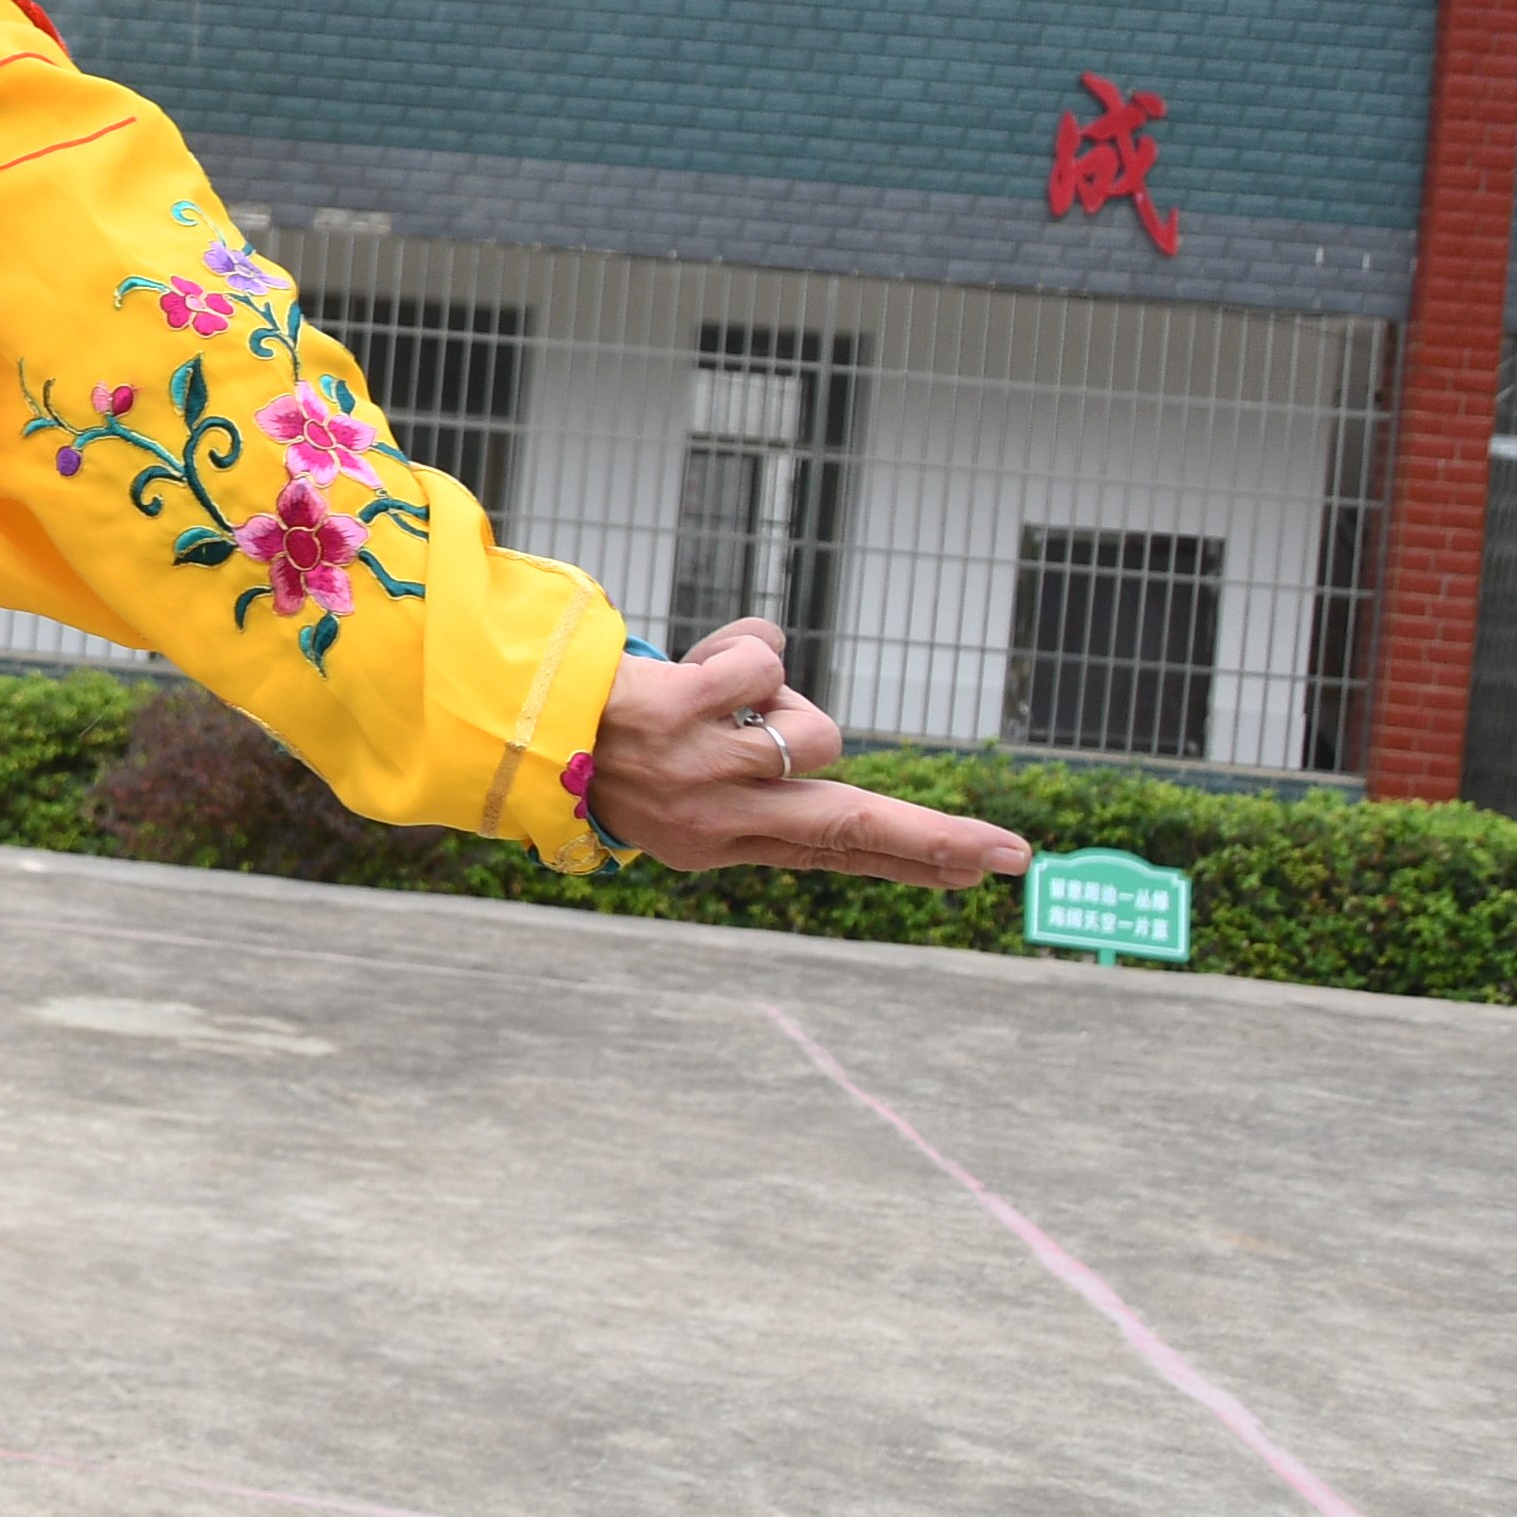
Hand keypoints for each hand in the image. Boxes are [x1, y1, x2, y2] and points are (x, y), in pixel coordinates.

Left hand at [582, 620, 1027, 888]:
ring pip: (811, 727)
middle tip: (1009, 853)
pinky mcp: (684, 717)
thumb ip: (747, 771)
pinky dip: (738, 646)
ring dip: (769, 689)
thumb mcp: (669, 785)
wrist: (506, 722)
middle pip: (851, 825)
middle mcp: (717, 820)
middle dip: (933, 839)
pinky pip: (760, 664)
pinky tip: (687, 667)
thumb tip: (798, 712)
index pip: (831, 855)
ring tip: (697, 692)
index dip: (910, 860)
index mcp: (716, 843)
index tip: (982, 869)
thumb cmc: (596, 744)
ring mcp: (705, 771)